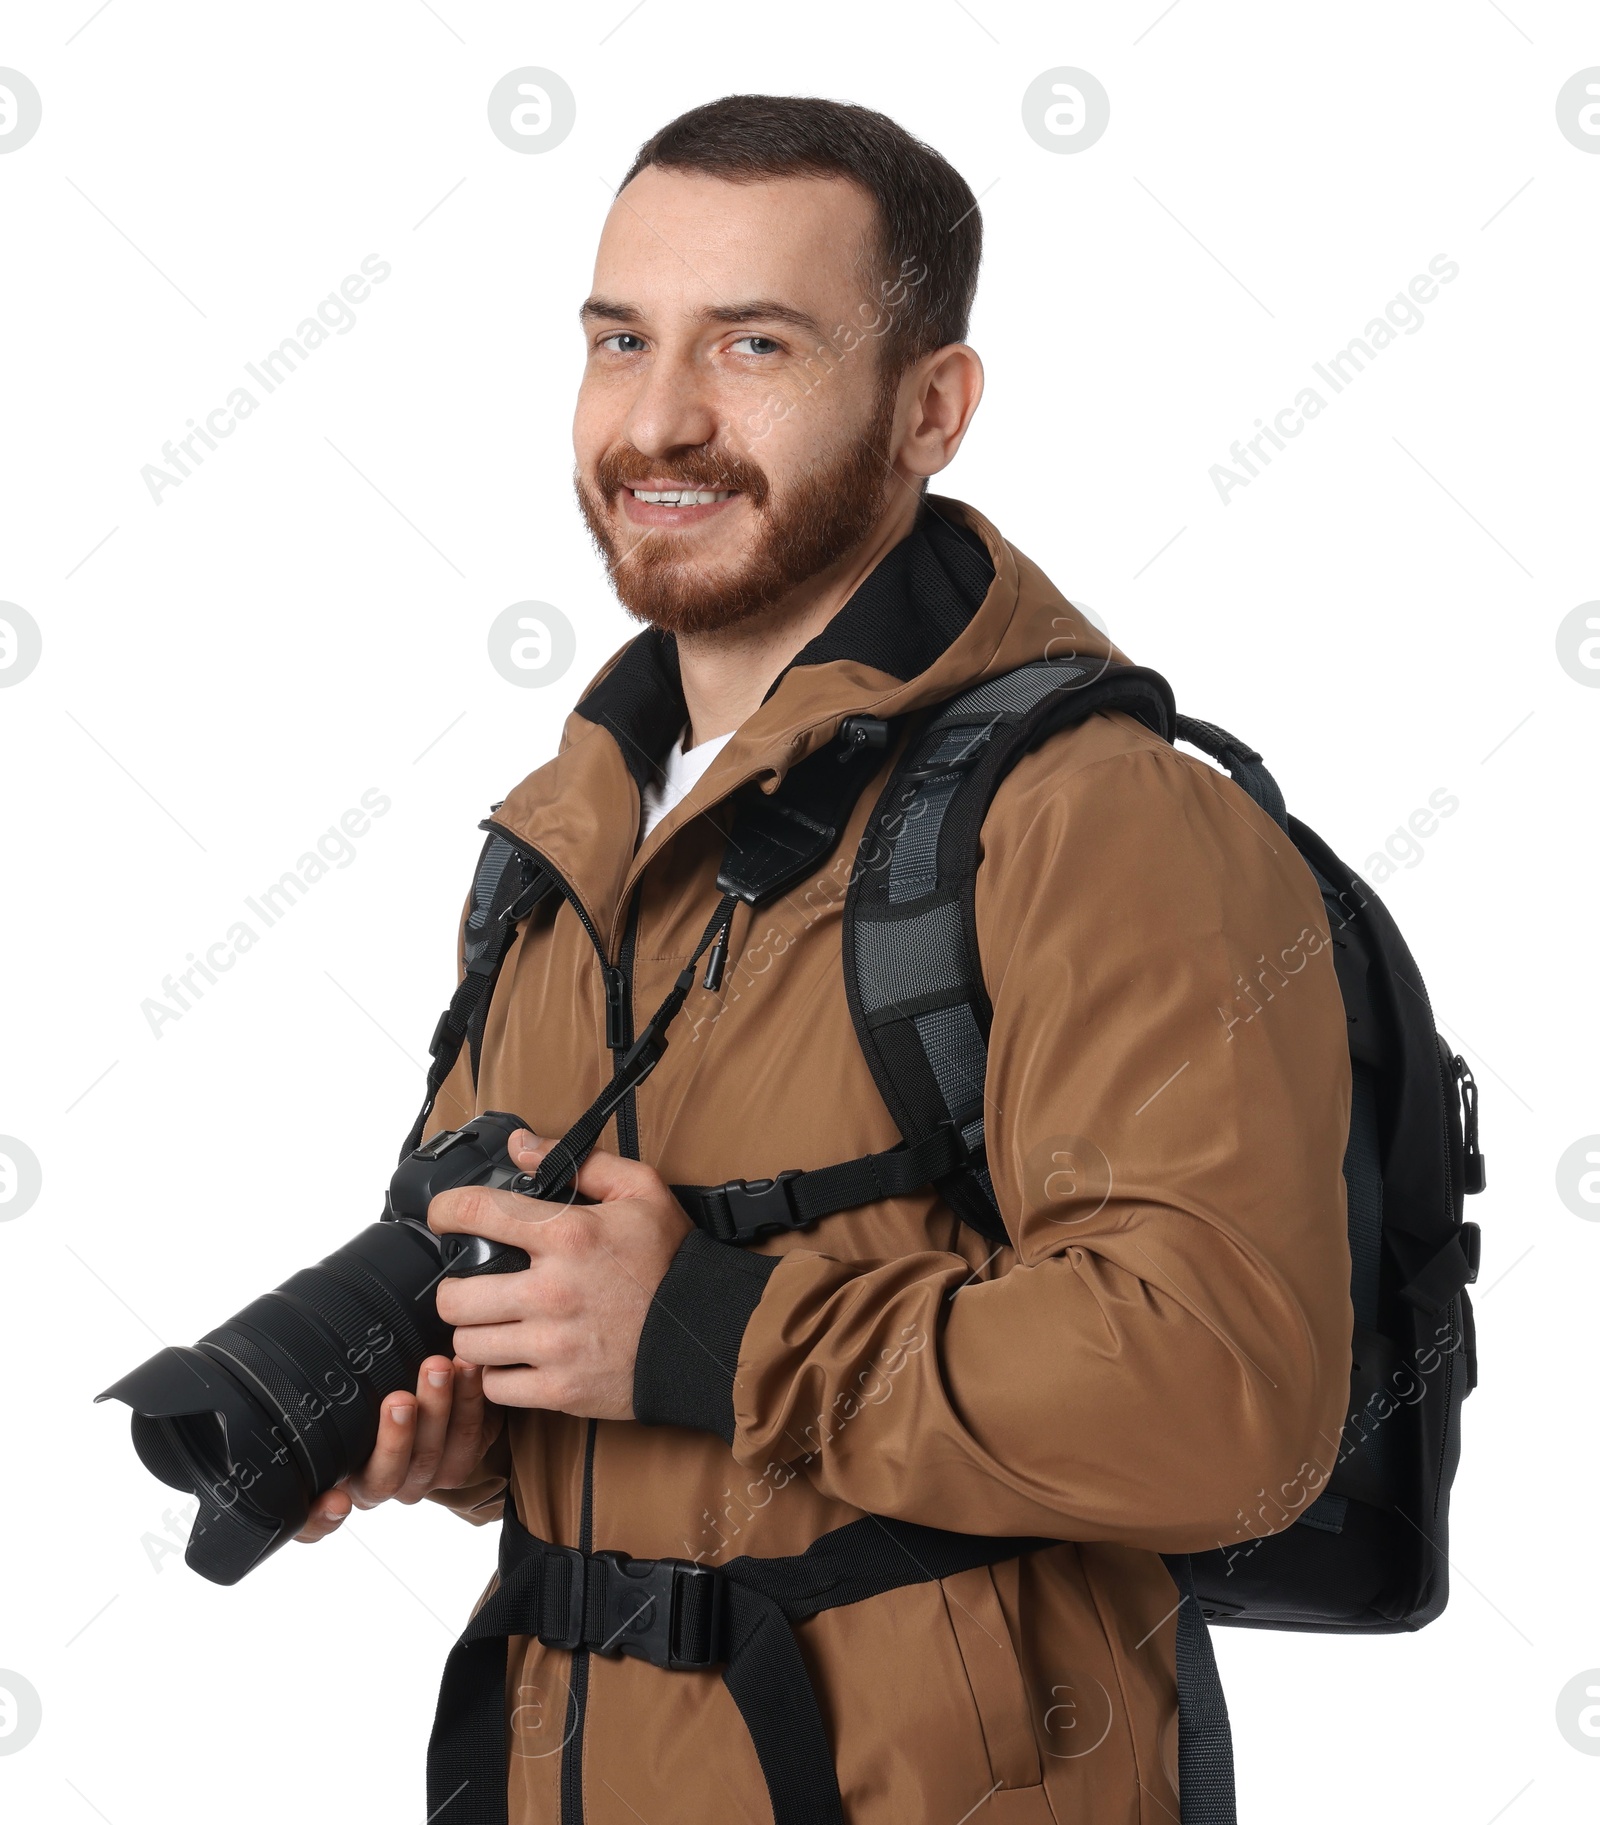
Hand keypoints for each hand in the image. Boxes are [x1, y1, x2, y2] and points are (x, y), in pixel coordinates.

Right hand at [293, 1354, 502, 1542]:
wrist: (428, 1394)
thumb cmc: (365, 1393)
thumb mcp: (338, 1399)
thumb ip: (320, 1396)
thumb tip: (280, 1356)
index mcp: (339, 1478)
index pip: (316, 1520)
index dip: (322, 1519)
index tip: (335, 1500)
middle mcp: (380, 1485)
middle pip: (388, 1476)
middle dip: (396, 1437)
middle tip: (400, 1399)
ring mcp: (423, 1476)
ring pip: (432, 1455)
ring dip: (439, 1408)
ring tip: (440, 1367)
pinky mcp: (461, 1459)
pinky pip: (469, 1436)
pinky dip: (471, 1399)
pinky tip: (469, 1367)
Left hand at [427, 1129, 692, 1420]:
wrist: (711, 1334)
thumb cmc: (675, 1263)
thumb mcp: (642, 1191)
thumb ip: (583, 1162)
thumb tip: (522, 1145)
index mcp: (569, 1235)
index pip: (477, 1212)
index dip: (445, 1211)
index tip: (442, 1217)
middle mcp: (553, 1291)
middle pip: (455, 1295)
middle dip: (455, 1288)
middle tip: (470, 1285)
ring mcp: (553, 1345)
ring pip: (469, 1343)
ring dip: (476, 1332)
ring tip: (495, 1324)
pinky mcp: (560, 1389)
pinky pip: (495, 1386)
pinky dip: (498, 1374)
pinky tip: (515, 1359)